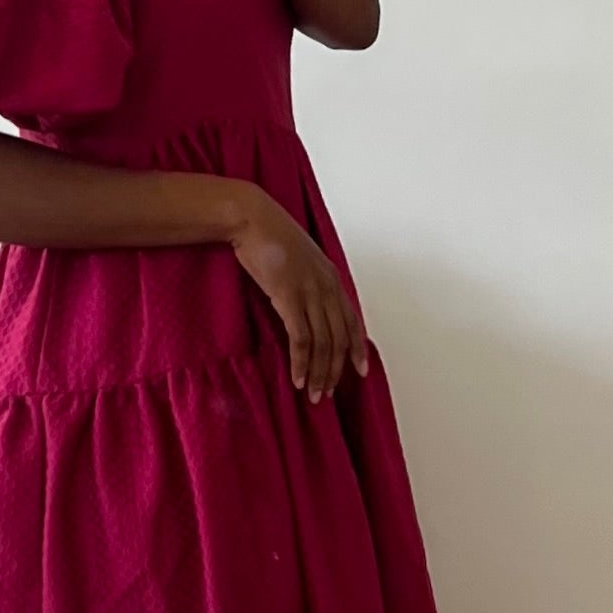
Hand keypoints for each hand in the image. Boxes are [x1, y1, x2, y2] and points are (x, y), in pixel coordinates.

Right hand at [228, 188, 369, 400]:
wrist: (252, 218)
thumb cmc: (269, 236)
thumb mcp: (299, 259)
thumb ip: (309, 281)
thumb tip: (306, 305)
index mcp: (332, 278)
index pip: (353, 322)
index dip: (357, 349)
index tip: (360, 371)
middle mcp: (327, 287)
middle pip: (339, 339)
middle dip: (334, 370)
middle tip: (325, 392)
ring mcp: (309, 292)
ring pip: (323, 344)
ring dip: (318, 373)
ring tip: (312, 394)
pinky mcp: (288, 297)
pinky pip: (301, 339)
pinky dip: (301, 362)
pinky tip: (297, 378)